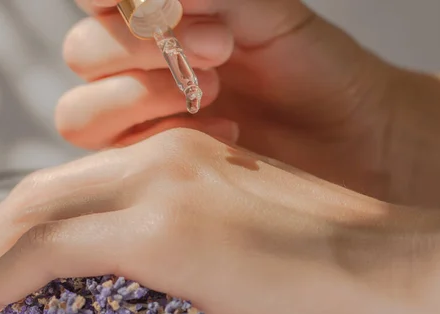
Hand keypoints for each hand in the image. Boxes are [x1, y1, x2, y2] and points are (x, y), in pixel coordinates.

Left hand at [0, 129, 433, 313]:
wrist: (407, 269)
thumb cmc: (344, 273)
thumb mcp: (251, 253)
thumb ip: (196, 254)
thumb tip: (165, 284)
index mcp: (188, 162)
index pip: (80, 188)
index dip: (25, 228)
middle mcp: (169, 160)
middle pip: (41, 193)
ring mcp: (166, 187)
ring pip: (32, 214)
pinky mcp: (170, 229)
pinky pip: (47, 249)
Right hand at [57, 0, 396, 194]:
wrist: (357, 134)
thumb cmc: (318, 68)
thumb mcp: (270, 15)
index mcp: (168, 22)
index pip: (98, 3)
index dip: (111, 1)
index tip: (166, 8)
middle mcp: (148, 70)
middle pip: (83, 55)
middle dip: (142, 48)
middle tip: (219, 50)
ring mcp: (151, 124)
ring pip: (81, 113)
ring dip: (142, 97)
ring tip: (216, 93)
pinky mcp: (162, 170)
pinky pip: (123, 158)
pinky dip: (167, 139)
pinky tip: (229, 132)